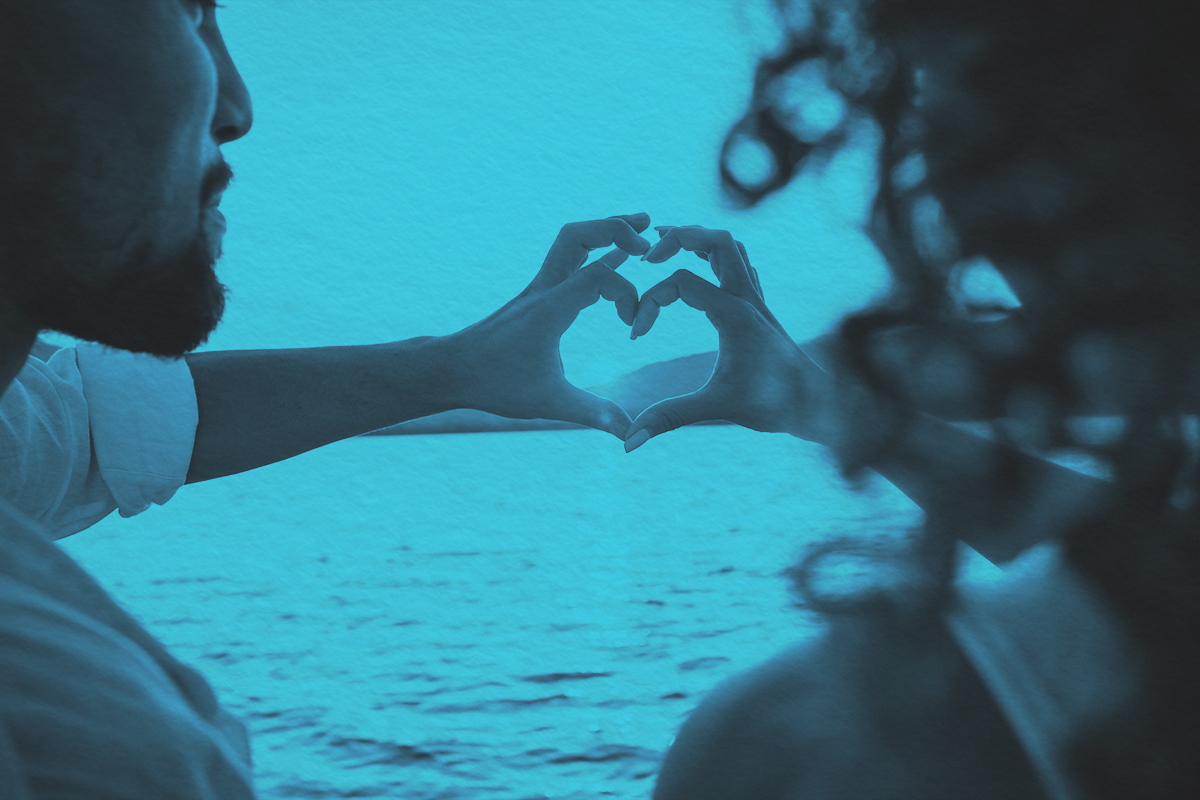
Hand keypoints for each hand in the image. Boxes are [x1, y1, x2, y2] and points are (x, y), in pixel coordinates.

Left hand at [442, 213, 652, 438]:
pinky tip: (613, 257)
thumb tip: (630, 436)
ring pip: (571, 240)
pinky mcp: (536, 297)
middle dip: (615, 227)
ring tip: (639, 229)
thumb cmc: (495, 384)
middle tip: (648, 233)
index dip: (628, 294)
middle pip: (578, 234)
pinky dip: (595, 253)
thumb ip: (594, 414)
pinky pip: (568, 261)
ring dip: (605, 232)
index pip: (599, 274)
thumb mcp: (549, 403)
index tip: (632, 330)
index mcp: (550, 308)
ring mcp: (538, 289)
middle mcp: (544, 289)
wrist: (450, 371)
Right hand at [623, 225, 834, 450]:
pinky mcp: (760, 308)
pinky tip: (700, 266)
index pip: (680, 282)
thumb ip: (670, 418)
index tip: (635, 335)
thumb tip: (628, 444)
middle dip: (679, 238)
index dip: (649, 302)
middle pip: (715, 239)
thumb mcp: (715, 408)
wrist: (817, 405)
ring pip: (731, 246)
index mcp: (734, 313)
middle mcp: (748, 297)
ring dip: (699, 240)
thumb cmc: (772, 404)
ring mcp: (757, 299)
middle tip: (647, 252)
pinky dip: (716, 256)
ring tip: (667, 242)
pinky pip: (740, 264)